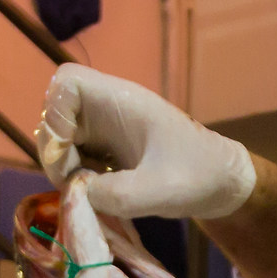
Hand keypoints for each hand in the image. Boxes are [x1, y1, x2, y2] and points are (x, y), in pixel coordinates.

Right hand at [35, 65, 256, 221]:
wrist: (221, 184)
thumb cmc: (198, 176)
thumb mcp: (160, 191)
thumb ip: (117, 196)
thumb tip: (79, 195)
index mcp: (121, 102)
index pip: (67, 82)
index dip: (55, 114)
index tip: (68, 150)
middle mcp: (107, 109)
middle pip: (55, 112)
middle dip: (55, 149)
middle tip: (75, 182)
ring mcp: (105, 129)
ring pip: (62, 138)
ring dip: (64, 167)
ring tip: (88, 193)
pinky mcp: (107, 149)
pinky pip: (75, 156)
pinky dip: (76, 177)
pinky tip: (98, 194)